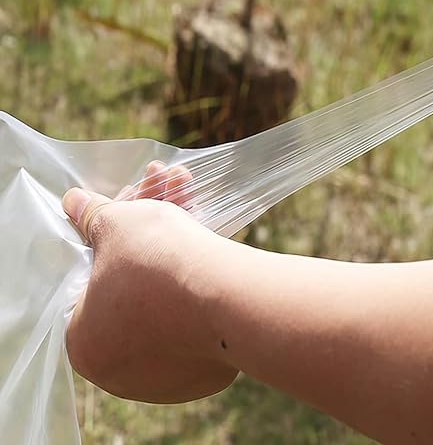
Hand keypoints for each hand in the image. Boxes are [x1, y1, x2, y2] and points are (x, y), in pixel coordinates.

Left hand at [63, 162, 238, 402]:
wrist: (230, 297)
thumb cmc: (160, 264)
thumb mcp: (118, 226)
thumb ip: (92, 216)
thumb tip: (72, 201)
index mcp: (83, 343)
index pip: (88, 285)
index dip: (108, 240)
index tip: (126, 214)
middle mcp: (119, 371)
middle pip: (128, 286)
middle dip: (146, 233)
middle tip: (158, 192)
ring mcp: (165, 376)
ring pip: (164, 296)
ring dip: (174, 243)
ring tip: (183, 187)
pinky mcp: (203, 371)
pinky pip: (193, 315)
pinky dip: (197, 276)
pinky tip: (205, 230)